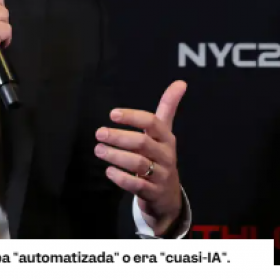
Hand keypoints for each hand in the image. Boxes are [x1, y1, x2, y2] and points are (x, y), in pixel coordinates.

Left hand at [94, 81, 186, 235]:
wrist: (168, 196)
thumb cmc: (160, 157)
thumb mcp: (164, 133)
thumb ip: (168, 108)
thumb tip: (180, 82)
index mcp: (166, 138)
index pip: (153, 123)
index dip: (133, 117)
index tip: (112, 114)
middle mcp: (165, 155)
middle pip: (142, 142)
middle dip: (119, 137)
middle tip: (99, 133)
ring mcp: (160, 175)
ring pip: (138, 164)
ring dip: (116, 156)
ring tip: (98, 150)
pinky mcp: (153, 193)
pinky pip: (137, 185)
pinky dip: (121, 178)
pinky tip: (108, 171)